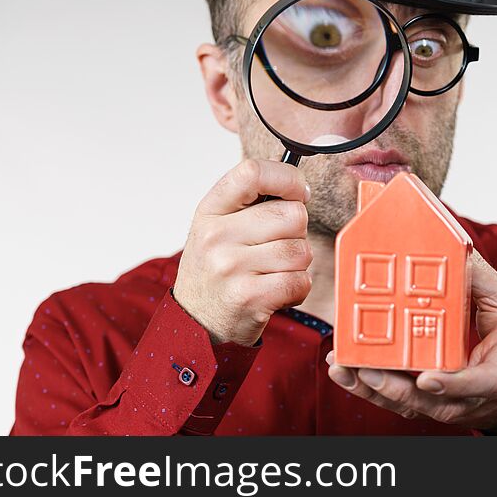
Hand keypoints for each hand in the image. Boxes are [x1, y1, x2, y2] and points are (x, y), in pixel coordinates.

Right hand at [173, 159, 312, 346]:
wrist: (195, 322)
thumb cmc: (215, 271)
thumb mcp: (217, 227)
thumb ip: (251, 203)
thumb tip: (299, 188)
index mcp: (211, 210)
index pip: (253, 173)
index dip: (288, 178)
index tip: (299, 192)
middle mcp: (216, 235)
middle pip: (293, 215)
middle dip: (297, 232)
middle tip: (277, 246)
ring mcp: (231, 267)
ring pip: (301, 250)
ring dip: (297, 264)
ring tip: (273, 271)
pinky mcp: (248, 297)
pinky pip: (300, 281)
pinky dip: (298, 288)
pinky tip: (277, 291)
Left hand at [327, 250, 496, 432]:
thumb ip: (478, 279)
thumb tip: (448, 247)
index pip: (481, 382)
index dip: (454, 384)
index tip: (428, 378)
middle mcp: (476, 396)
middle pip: (432, 401)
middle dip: (393, 388)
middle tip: (361, 368)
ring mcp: (455, 405)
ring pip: (412, 406)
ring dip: (373, 389)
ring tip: (342, 368)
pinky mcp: (437, 405)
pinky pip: (404, 404)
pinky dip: (374, 390)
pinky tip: (348, 373)